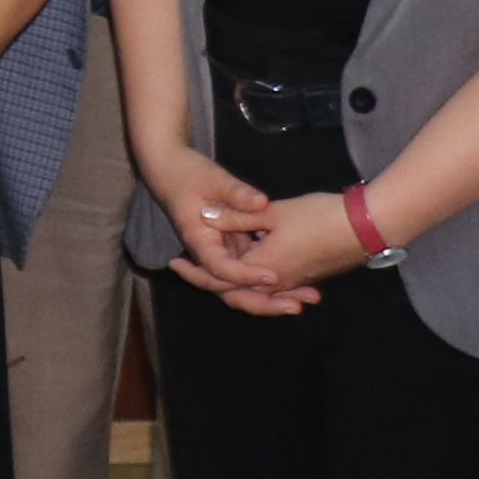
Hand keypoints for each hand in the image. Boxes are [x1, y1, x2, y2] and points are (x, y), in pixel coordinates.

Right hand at [140, 141, 316, 315]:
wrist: (170, 171)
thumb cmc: (188, 174)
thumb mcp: (213, 179)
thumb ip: (237, 193)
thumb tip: (261, 202)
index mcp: (199, 241)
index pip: (220, 267)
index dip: (246, 274)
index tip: (274, 276)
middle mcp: (209, 255)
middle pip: (232, 289)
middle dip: (264, 302)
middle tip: (296, 306)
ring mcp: (222, 253)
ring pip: (244, 285)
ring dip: (274, 296)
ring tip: (309, 298)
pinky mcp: (233, 248)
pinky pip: (252, 270)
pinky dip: (274, 281)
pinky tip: (303, 284)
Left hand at [200, 189, 366, 304]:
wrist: (365, 228)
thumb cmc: (318, 217)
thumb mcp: (272, 212)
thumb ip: (237, 216)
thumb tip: (204, 215)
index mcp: (262, 270)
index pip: (219, 280)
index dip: (194, 272)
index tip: (174, 262)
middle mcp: (275, 283)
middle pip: (234, 290)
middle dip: (209, 279)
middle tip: (186, 268)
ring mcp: (292, 282)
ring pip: (254, 289)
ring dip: (233, 280)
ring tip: (210, 267)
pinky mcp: (305, 276)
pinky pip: (272, 284)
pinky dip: (255, 278)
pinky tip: (249, 264)